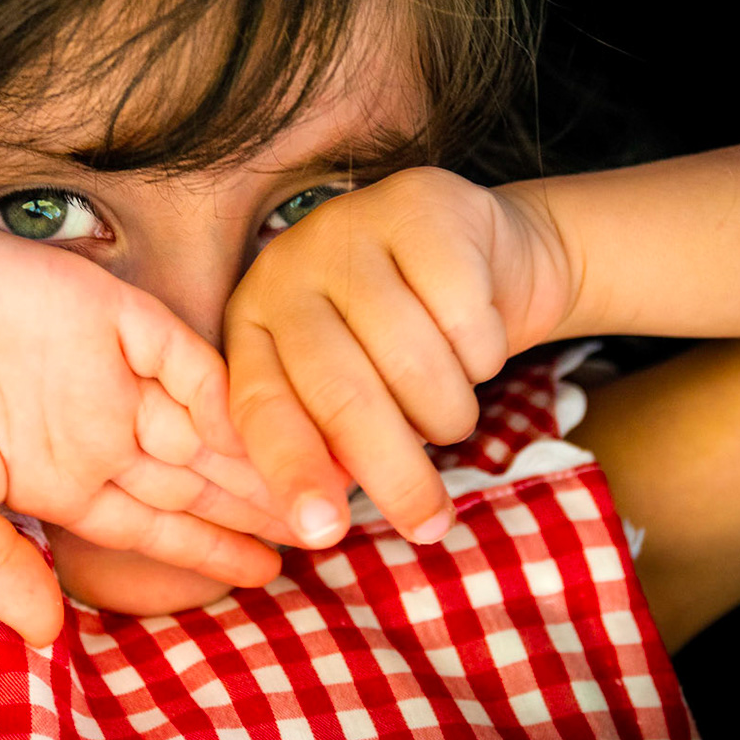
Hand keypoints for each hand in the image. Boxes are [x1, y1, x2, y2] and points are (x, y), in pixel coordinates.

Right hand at [0, 190, 285, 645]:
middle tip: (327, 536)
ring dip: (259, 456)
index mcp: (51, 470)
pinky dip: (222, 389)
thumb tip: (54, 637)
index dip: (208, 549)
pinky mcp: (99, 309)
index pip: (151, 521)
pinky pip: (180, 352)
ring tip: (320, 494)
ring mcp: (99, 364)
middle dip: (256, 507)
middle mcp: (89, 419)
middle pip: (194, 475)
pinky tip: (268, 428)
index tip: (268, 575)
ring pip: (203, 419)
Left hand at [223, 167, 571, 548]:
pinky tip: (479, 347)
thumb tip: (319, 527)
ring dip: (448, 414)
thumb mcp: (352, 395)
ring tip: (451, 416)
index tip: (322, 533)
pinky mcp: (419, 207)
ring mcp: (350, 228)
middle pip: (339, 390)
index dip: (291, 471)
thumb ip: (327, 447)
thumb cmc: (405, 348)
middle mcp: (287, 269)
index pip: (261, 405)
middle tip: (430, 525)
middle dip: (391, 472)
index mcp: (253, 323)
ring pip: (411, 360)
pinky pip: (464, 317)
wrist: (485, 259)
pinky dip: (485, 355)